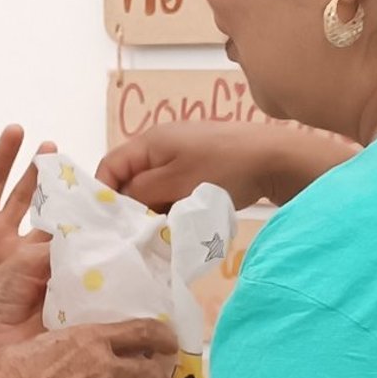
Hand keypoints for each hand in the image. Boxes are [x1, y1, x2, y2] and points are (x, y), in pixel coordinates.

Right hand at [98, 120, 356, 213]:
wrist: (273, 159)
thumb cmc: (223, 168)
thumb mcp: (175, 183)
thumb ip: (141, 194)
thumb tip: (120, 205)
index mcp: (149, 142)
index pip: (110, 167)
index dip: (104, 195)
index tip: (109, 226)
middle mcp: (160, 145)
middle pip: (130, 179)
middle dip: (131, 208)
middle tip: (136, 236)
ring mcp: (180, 156)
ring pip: (152, 188)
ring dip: (154, 210)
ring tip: (160, 234)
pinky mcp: (198, 168)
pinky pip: (173, 190)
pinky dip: (172, 207)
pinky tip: (181, 224)